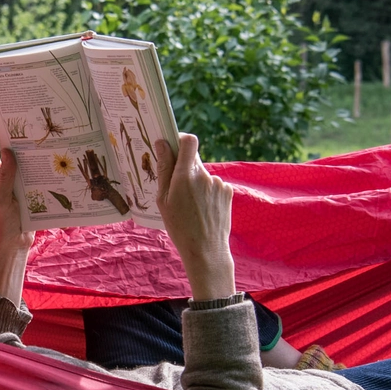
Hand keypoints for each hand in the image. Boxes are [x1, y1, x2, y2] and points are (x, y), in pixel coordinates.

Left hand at [0, 105, 34, 301]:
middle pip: (7, 147)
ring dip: (31, 145)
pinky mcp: (30, 191)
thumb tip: (9, 151)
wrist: (13, 247)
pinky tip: (54, 154)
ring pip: (24, 158)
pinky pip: (36, 173)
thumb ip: (5, 177)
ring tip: (39, 125)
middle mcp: (4, 176)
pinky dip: (43, 164)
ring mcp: (17, 183)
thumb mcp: (1, 201)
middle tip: (18, 107)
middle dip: (11, 128)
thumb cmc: (2, 226)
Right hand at [153, 132, 235, 301]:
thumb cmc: (179, 226)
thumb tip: (162, 143)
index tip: (173, 146)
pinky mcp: (228, 191)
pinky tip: (203, 209)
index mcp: (185, 176)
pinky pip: (214, 185)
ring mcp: (218, 183)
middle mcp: (204, 176)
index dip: (181, 140)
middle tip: (176, 189)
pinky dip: (207, 193)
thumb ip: (164, 169)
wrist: (206, 249)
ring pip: (203, 174)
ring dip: (196, 183)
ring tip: (191, 206)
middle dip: (184, 168)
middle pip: (193, 160)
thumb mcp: (163, 199)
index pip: (188, 141)